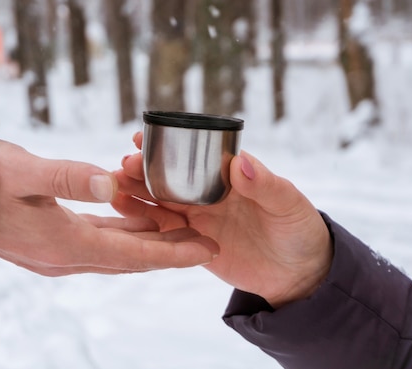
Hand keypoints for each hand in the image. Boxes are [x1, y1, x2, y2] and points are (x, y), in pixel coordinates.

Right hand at [0, 140, 218, 275]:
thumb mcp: (24, 173)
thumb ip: (67, 178)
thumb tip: (108, 183)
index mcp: (66, 245)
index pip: (133, 256)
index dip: (173, 254)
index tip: (207, 251)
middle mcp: (66, 256)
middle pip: (131, 258)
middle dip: (170, 251)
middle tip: (206, 241)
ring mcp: (57, 252)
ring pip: (117, 250)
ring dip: (149, 242)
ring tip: (183, 230)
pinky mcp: (51, 241)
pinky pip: (99, 240)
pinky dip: (124, 232)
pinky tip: (140, 219)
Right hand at [112, 133, 332, 306]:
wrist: (298, 275)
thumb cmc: (299, 231)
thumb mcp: (289, 204)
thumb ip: (266, 185)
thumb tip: (242, 162)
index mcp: (229, 174)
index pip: (194, 153)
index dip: (168, 144)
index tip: (143, 136)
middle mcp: (209, 191)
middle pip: (170, 176)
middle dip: (144, 168)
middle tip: (122, 165)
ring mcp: (198, 216)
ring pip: (160, 200)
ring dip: (136, 191)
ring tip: (111, 185)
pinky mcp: (191, 241)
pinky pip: (163, 230)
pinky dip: (142, 219)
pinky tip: (122, 210)